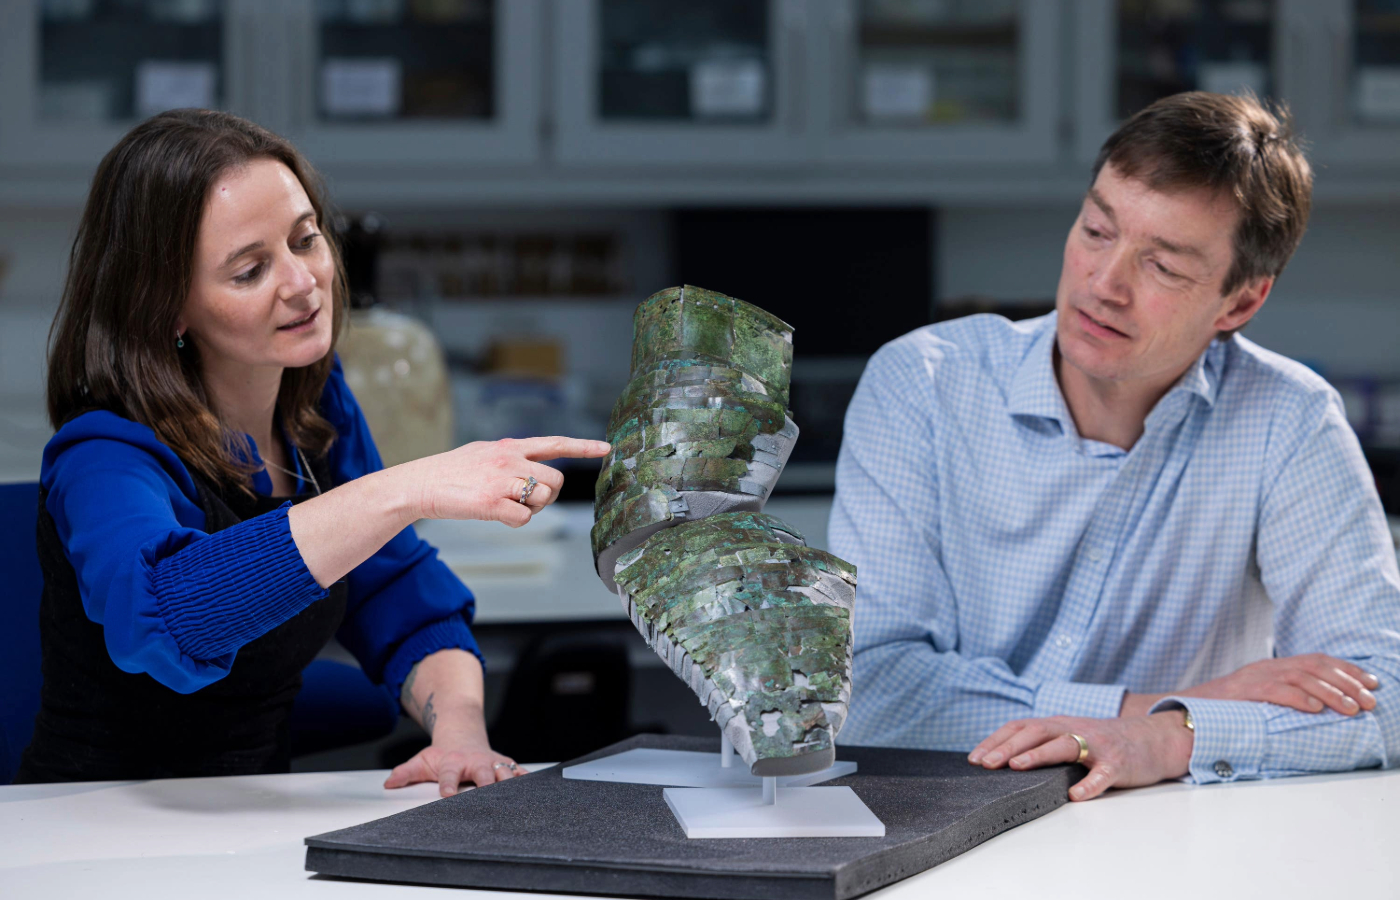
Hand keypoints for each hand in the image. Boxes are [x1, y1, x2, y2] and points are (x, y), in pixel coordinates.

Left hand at [384, 739, 524, 797]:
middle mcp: (476, 762)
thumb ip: (406, 773)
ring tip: (515, 798)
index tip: (447, 794)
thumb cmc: (443, 754)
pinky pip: (520, 771)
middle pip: (484, 773)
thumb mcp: (422, 760)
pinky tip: (535, 791)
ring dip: (511, 783)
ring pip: (505, 772)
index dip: (448, 784)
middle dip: (488, 784)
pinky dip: (527, 779)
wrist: (463, 735)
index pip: (449, 774)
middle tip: (490, 797)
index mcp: (453, 762)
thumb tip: (389, 783)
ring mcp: (493, 762)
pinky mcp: (506, 764)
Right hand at [405, 436, 609, 526]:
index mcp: (510, 446)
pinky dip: (515, 522)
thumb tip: (531, 467)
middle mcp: (510, 459)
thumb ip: (510, 457)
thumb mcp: (483, 452)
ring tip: (506, 506)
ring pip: (543, 499)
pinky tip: (495, 515)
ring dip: (531, 509)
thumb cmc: (451, 472)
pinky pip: (524, 519)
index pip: (554, 443)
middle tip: (524, 500)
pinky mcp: (492, 503)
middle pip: (555, 480)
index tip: (606, 448)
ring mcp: (502, 481)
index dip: (583, 446)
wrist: (420, 484)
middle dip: (548, 495)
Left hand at [968, 712, 1192, 801]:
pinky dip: (1088, 783)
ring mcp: (1097, 745)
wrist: (1151, 739)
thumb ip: (1041, 744)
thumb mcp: (1068, 736)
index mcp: (1057, 724)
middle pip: (1036, 732)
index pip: (1020, 727)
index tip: (974, 758)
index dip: (996, 740)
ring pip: (1065, 745)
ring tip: (1018, 767)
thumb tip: (1001, 763)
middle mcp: (1073, 729)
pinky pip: (1102, 773)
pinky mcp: (1118, 763)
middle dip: (1008, 747)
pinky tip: (1075, 794)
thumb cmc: (1101, 742)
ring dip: (1039, 755)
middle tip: (986, 763)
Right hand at [1122, 654, 1378, 717]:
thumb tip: (1322, 706)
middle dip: (1348, 683)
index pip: (1318, 660)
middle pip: (1316, 667)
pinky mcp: (1243, 691)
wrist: (1186, 709)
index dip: (1348, 669)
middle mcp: (1267, 666)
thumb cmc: (1226, 709)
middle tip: (1369, 700)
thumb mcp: (1259, 696)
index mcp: (1274, 666)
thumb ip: (1285, 694)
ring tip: (1352, 708)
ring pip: (1302, 678)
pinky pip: (1276, 691)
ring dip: (1332, 693)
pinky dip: (1298, 698)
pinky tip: (1316, 709)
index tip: (1372, 682)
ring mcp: (1255, 677)